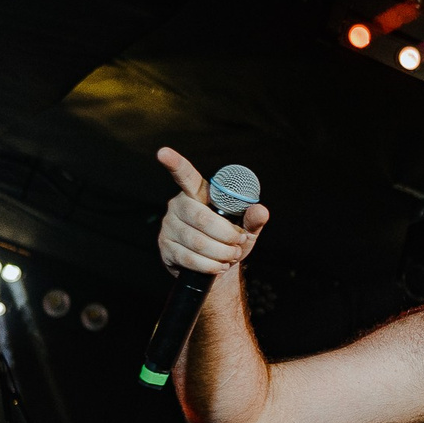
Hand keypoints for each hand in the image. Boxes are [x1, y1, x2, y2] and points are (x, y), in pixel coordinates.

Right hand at [156, 147, 271, 277]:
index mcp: (197, 194)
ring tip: (231, 256)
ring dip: (221, 253)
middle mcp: (178, 206)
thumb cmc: (230, 242)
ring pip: (197, 241)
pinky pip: (189, 258)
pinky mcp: (166, 248)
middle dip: (226, 235)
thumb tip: (260, 210)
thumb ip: (252, 219)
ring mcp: (169, 227)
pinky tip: (219, 265)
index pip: (185, 176)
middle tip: (239, 242)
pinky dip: (210, 265)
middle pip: (201, 218)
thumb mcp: (245, 229)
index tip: (163, 152)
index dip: (175, 164)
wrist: (217, 270)